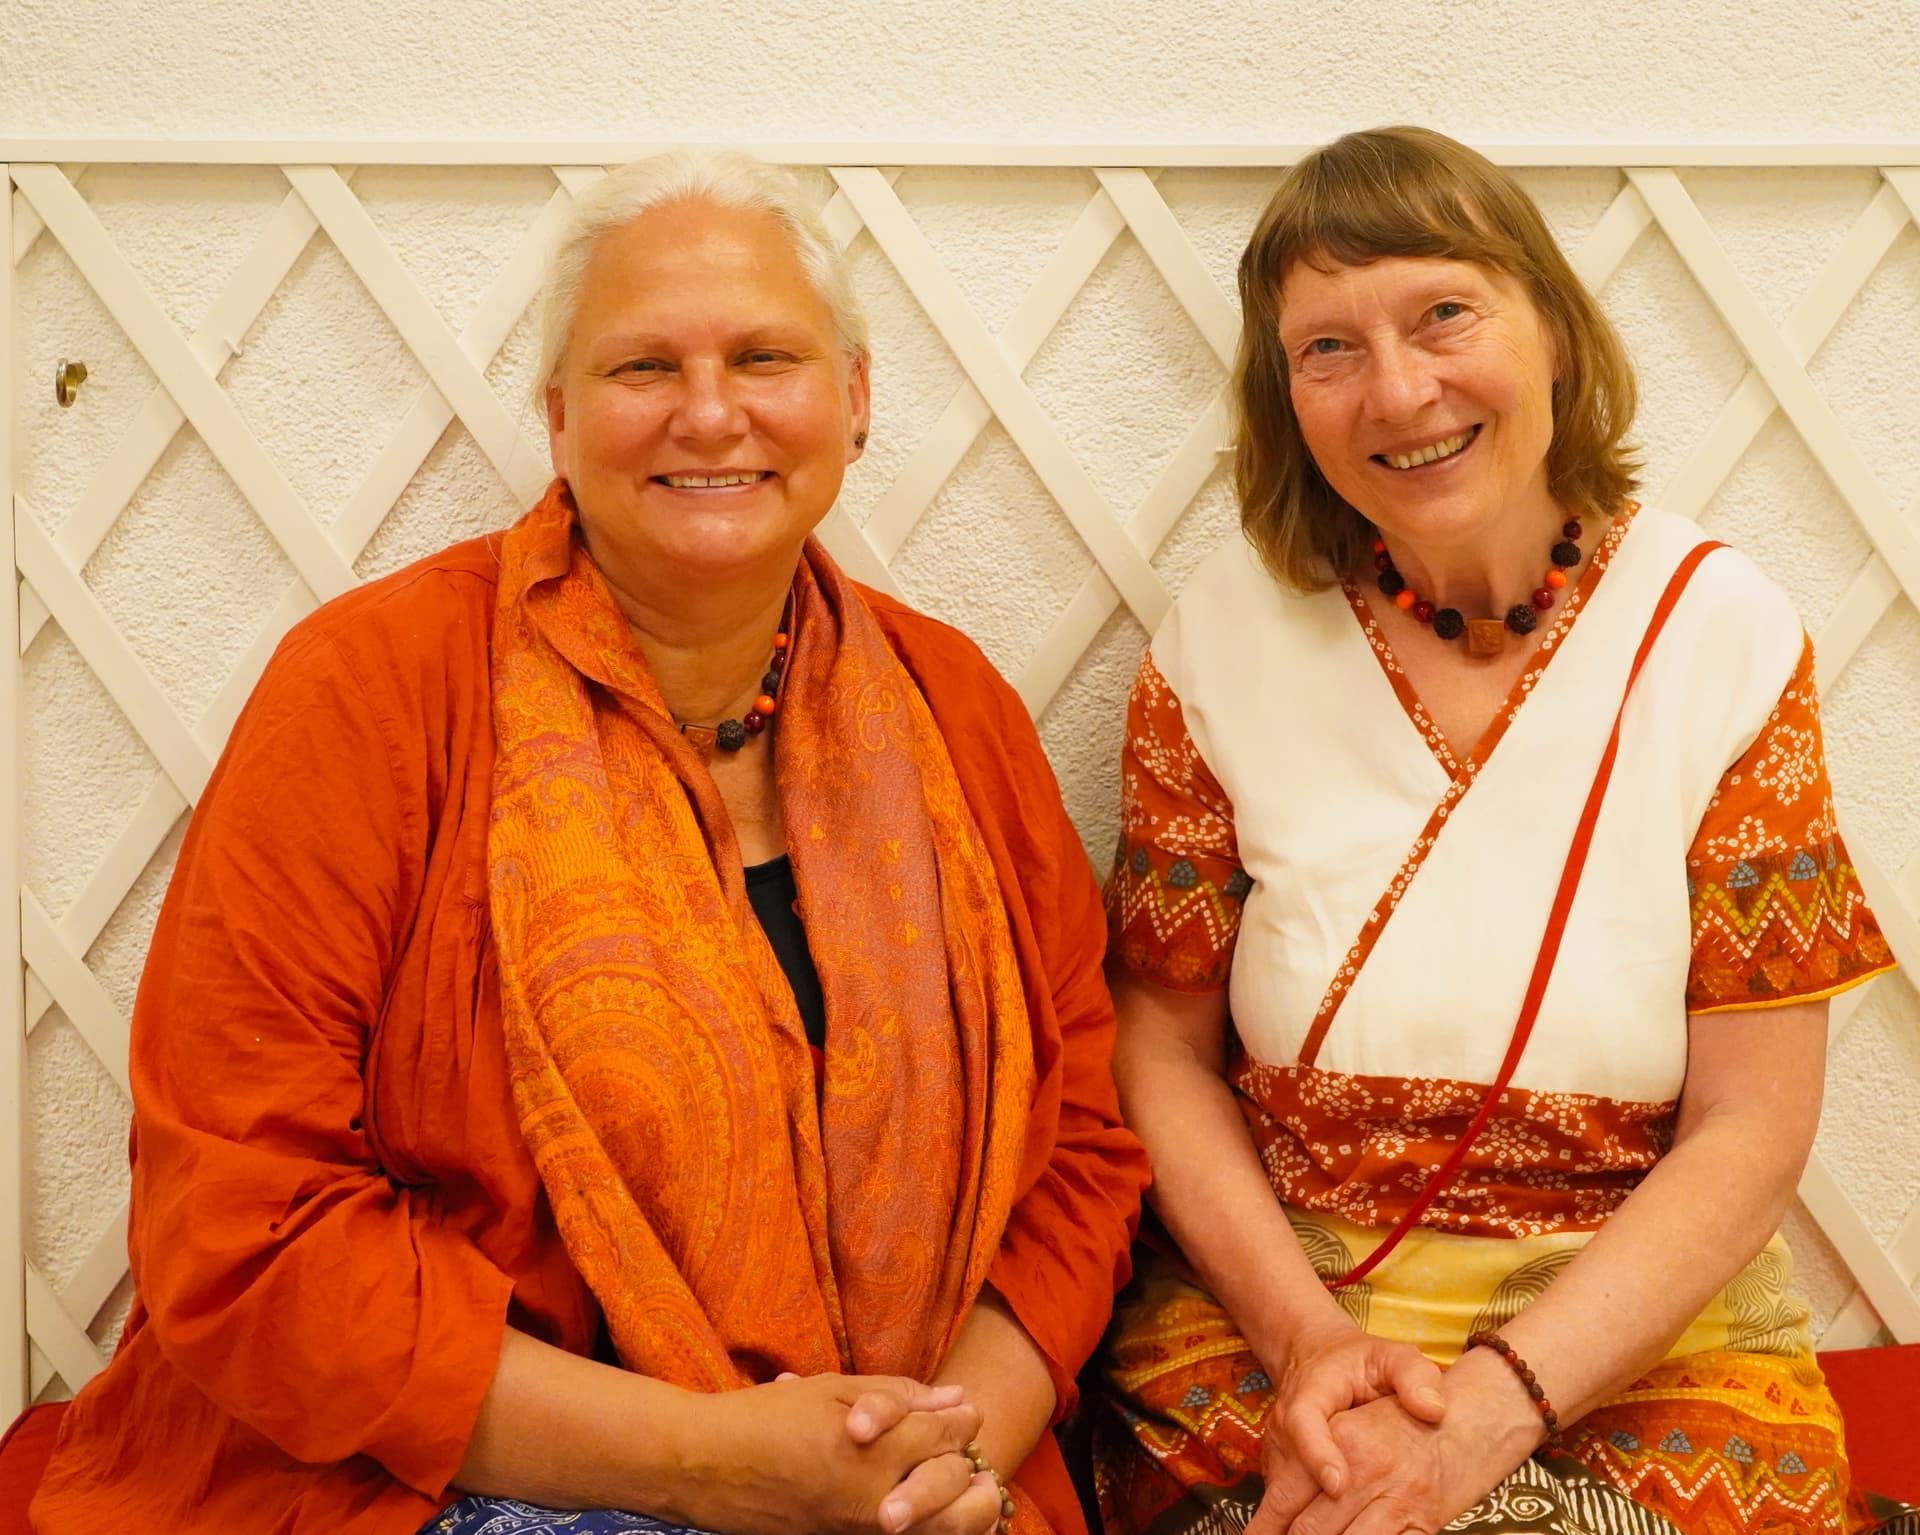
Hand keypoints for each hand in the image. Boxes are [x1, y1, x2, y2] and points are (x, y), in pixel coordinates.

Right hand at [683, 1372, 985, 1534]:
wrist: (705, 1468)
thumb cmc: (765, 1418)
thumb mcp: (832, 1391)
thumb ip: (898, 1395)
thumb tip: (957, 1398)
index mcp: (871, 1449)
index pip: (943, 1434)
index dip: (962, 1420)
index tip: (968, 1411)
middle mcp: (872, 1498)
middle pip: (953, 1485)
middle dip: (970, 1466)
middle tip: (972, 1454)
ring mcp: (858, 1532)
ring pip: (940, 1529)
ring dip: (962, 1508)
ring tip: (968, 1490)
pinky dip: (929, 1530)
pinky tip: (929, 1514)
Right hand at [1255, 1319, 1447, 1516]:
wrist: (1320, 1356)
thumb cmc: (1363, 1361)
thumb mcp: (1394, 1357)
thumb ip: (1415, 1376)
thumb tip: (1434, 1409)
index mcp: (1313, 1390)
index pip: (1306, 1422)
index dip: (1318, 1454)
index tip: (1339, 1484)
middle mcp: (1288, 1422)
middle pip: (1283, 1469)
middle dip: (1294, 1511)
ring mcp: (1280, 1446)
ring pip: (1278, 1491)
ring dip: (1286, 1523)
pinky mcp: (1279, 1466)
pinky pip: (1281, 1499)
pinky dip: (1289, 1524)